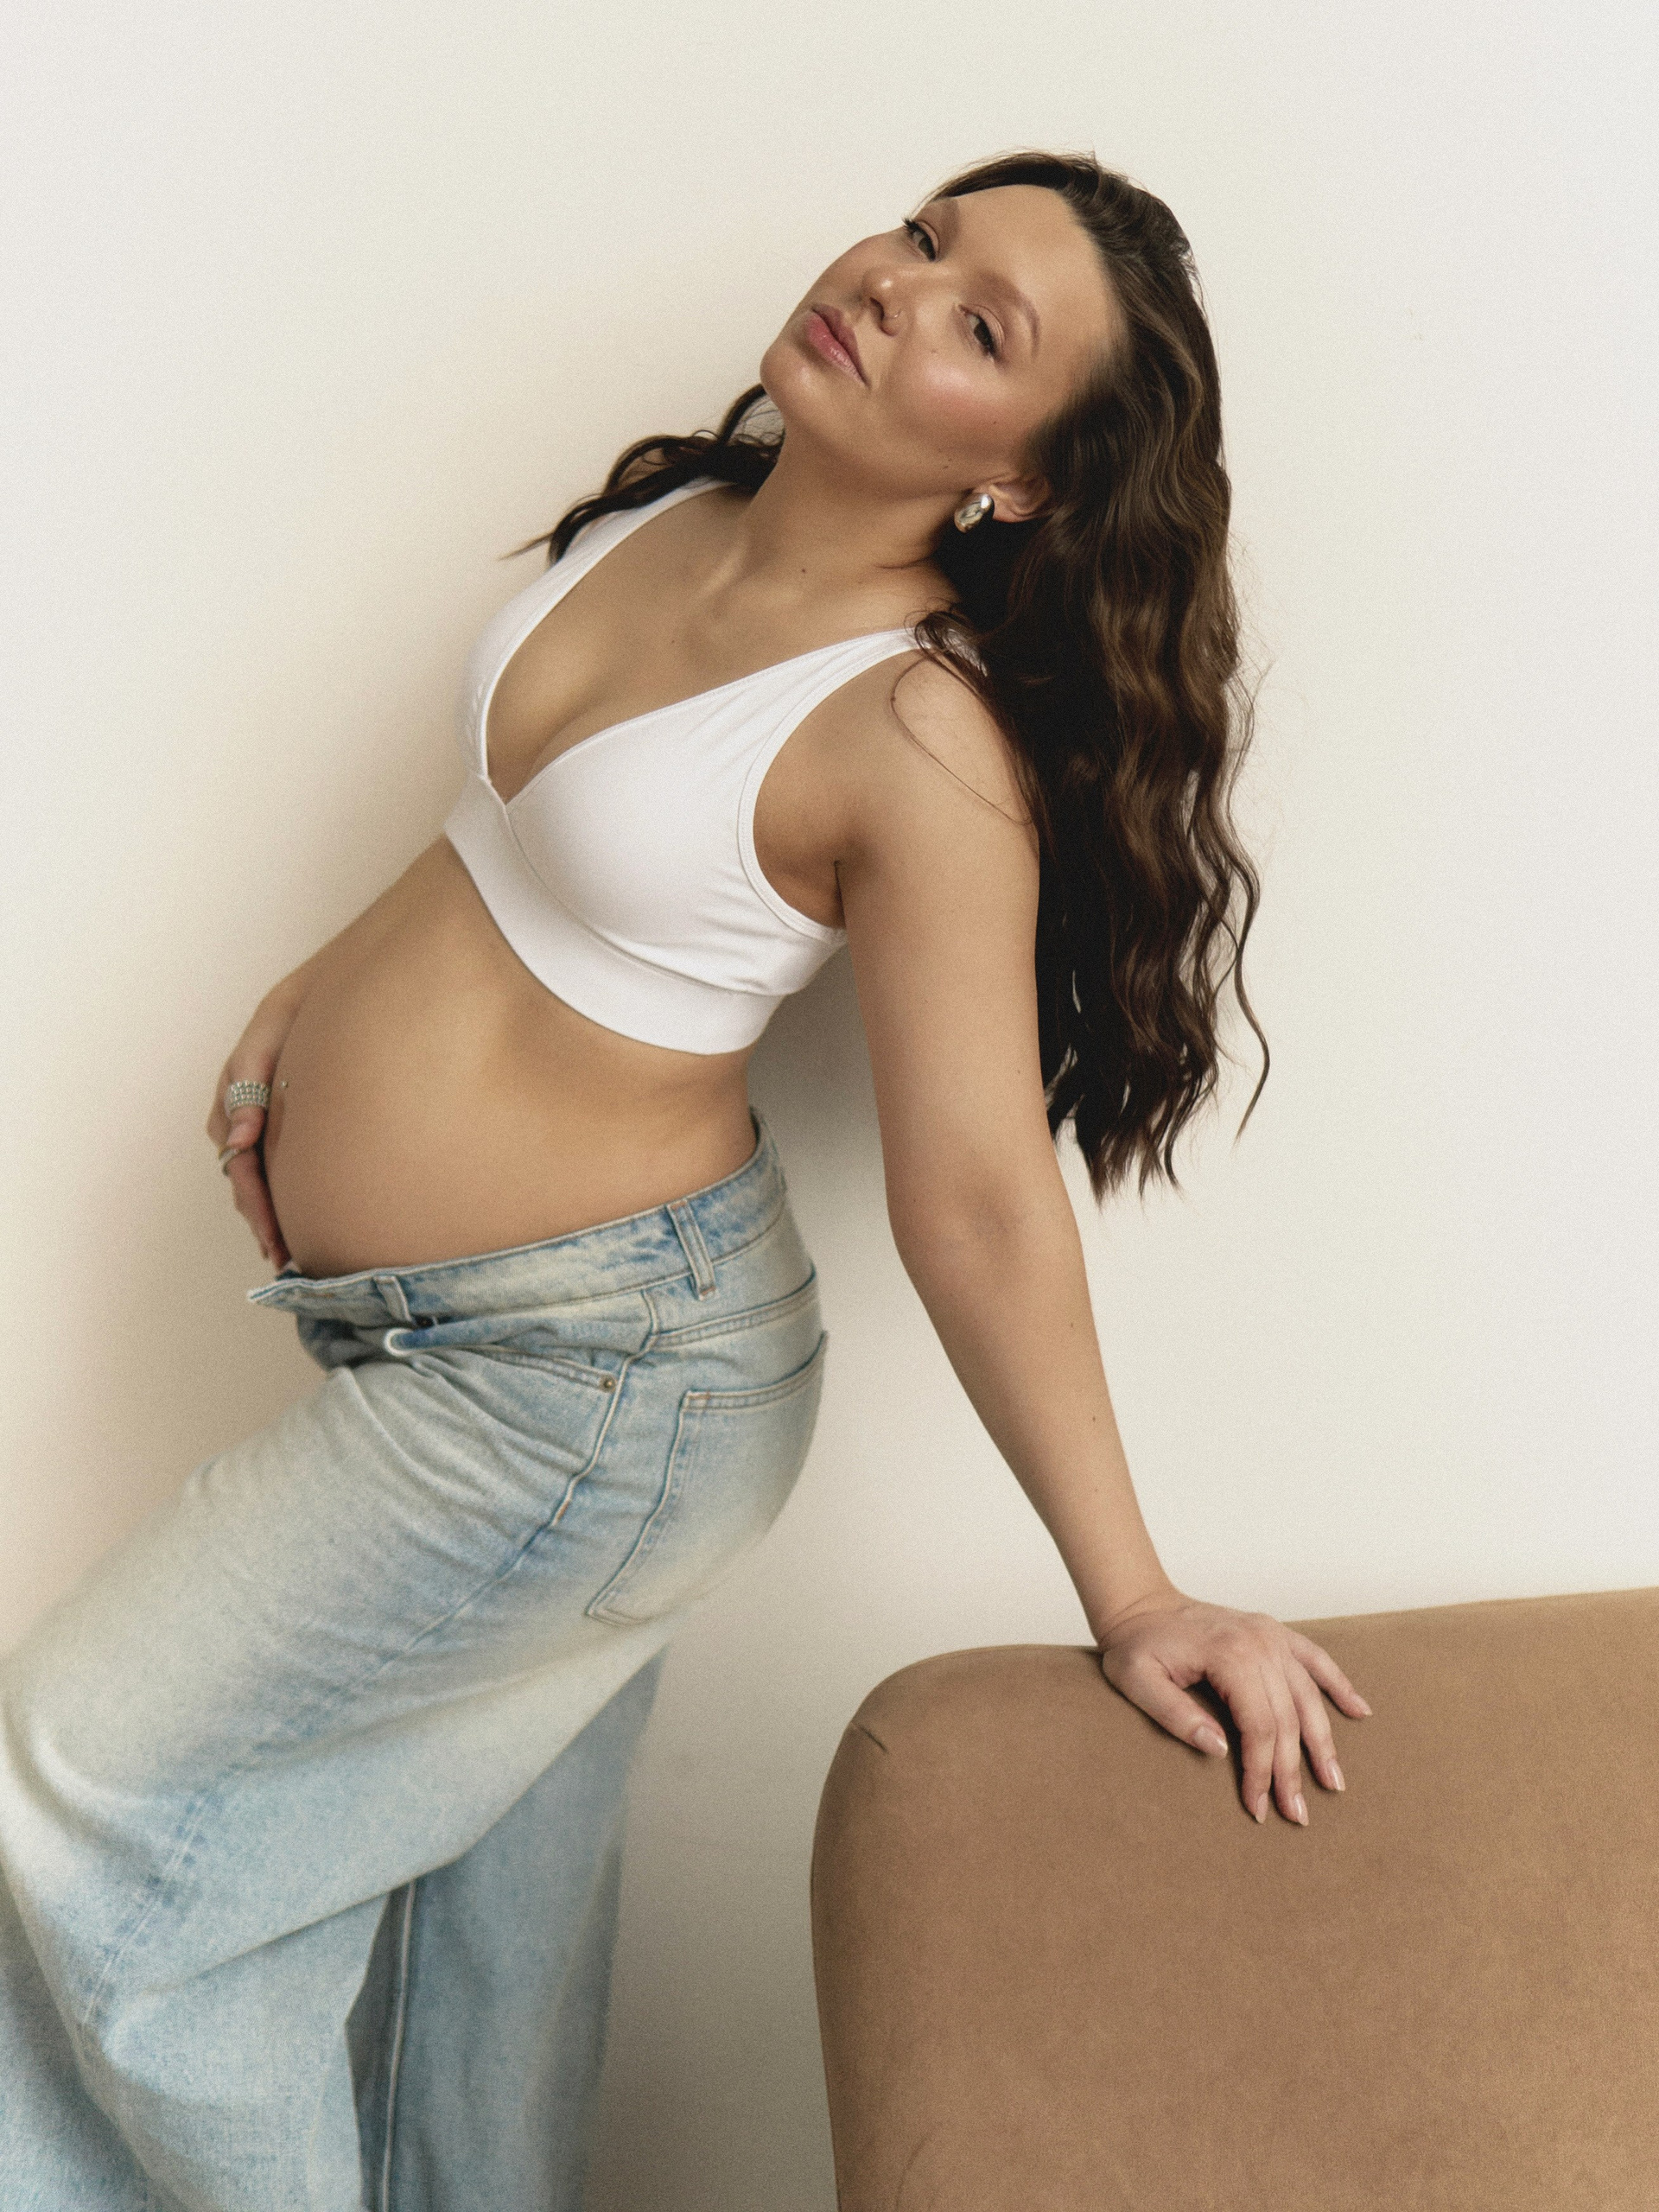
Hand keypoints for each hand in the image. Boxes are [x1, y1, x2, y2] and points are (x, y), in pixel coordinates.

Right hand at [205, 985, 302, 1270]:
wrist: (318, 998)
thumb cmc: (288, 1018)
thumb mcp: (262, 1044)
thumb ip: (247, 1090)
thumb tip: (238, 1140)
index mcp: (231, 1108)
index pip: (241, 1169)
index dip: (256, 1207)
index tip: (273, 1238)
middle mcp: (239, 1126)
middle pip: (246, 1187)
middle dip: (263, 1224)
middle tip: (285, 1260)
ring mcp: (257, 1130)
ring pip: (258, 1184)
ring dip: (270, 1219)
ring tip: (291, 1257)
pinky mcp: (279, 1128)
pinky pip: (276, 1171)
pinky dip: (285, 1199)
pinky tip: (300, 1225)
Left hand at [1093, 1587, 1372, 1824]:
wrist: (1140, 1603)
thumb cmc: (1135, 1645)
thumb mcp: (1137, 1681)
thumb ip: (1174, 1715)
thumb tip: (1218, 1749)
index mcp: (1229, 1655)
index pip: (1258, 1727)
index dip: (1262, 1771)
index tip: (1258, 1807)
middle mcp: (1259, 1642)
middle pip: (1287, 1719)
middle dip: (1292, 1771)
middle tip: (1297, 1815)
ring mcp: (1270, 1635)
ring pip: (1308, 1697)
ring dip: (1324, 1742)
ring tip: (1334, 1783)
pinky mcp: (1274, 1633)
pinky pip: (1317, 1659)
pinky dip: (1339, 1685)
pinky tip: (1360, 1711)